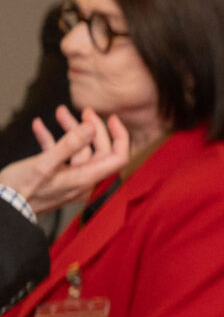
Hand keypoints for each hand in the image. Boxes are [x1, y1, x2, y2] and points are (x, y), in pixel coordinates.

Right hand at [2, 109, 128, 214]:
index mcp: (85, 178)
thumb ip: (69, 145)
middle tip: (83, 109)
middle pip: (98, 150)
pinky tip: (39, 126)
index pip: (118, 157)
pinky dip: (52, 140)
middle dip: (91, 127)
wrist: (2, 207)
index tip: (111, 118)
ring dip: (69, 130)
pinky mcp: (55, 178)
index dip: (119, 136)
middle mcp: (82, 180)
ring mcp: (69, 179)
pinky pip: (60, 156)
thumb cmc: (19, 190)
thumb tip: (91, 127)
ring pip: (78, 150)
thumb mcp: (44, 163)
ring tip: (59, 112)